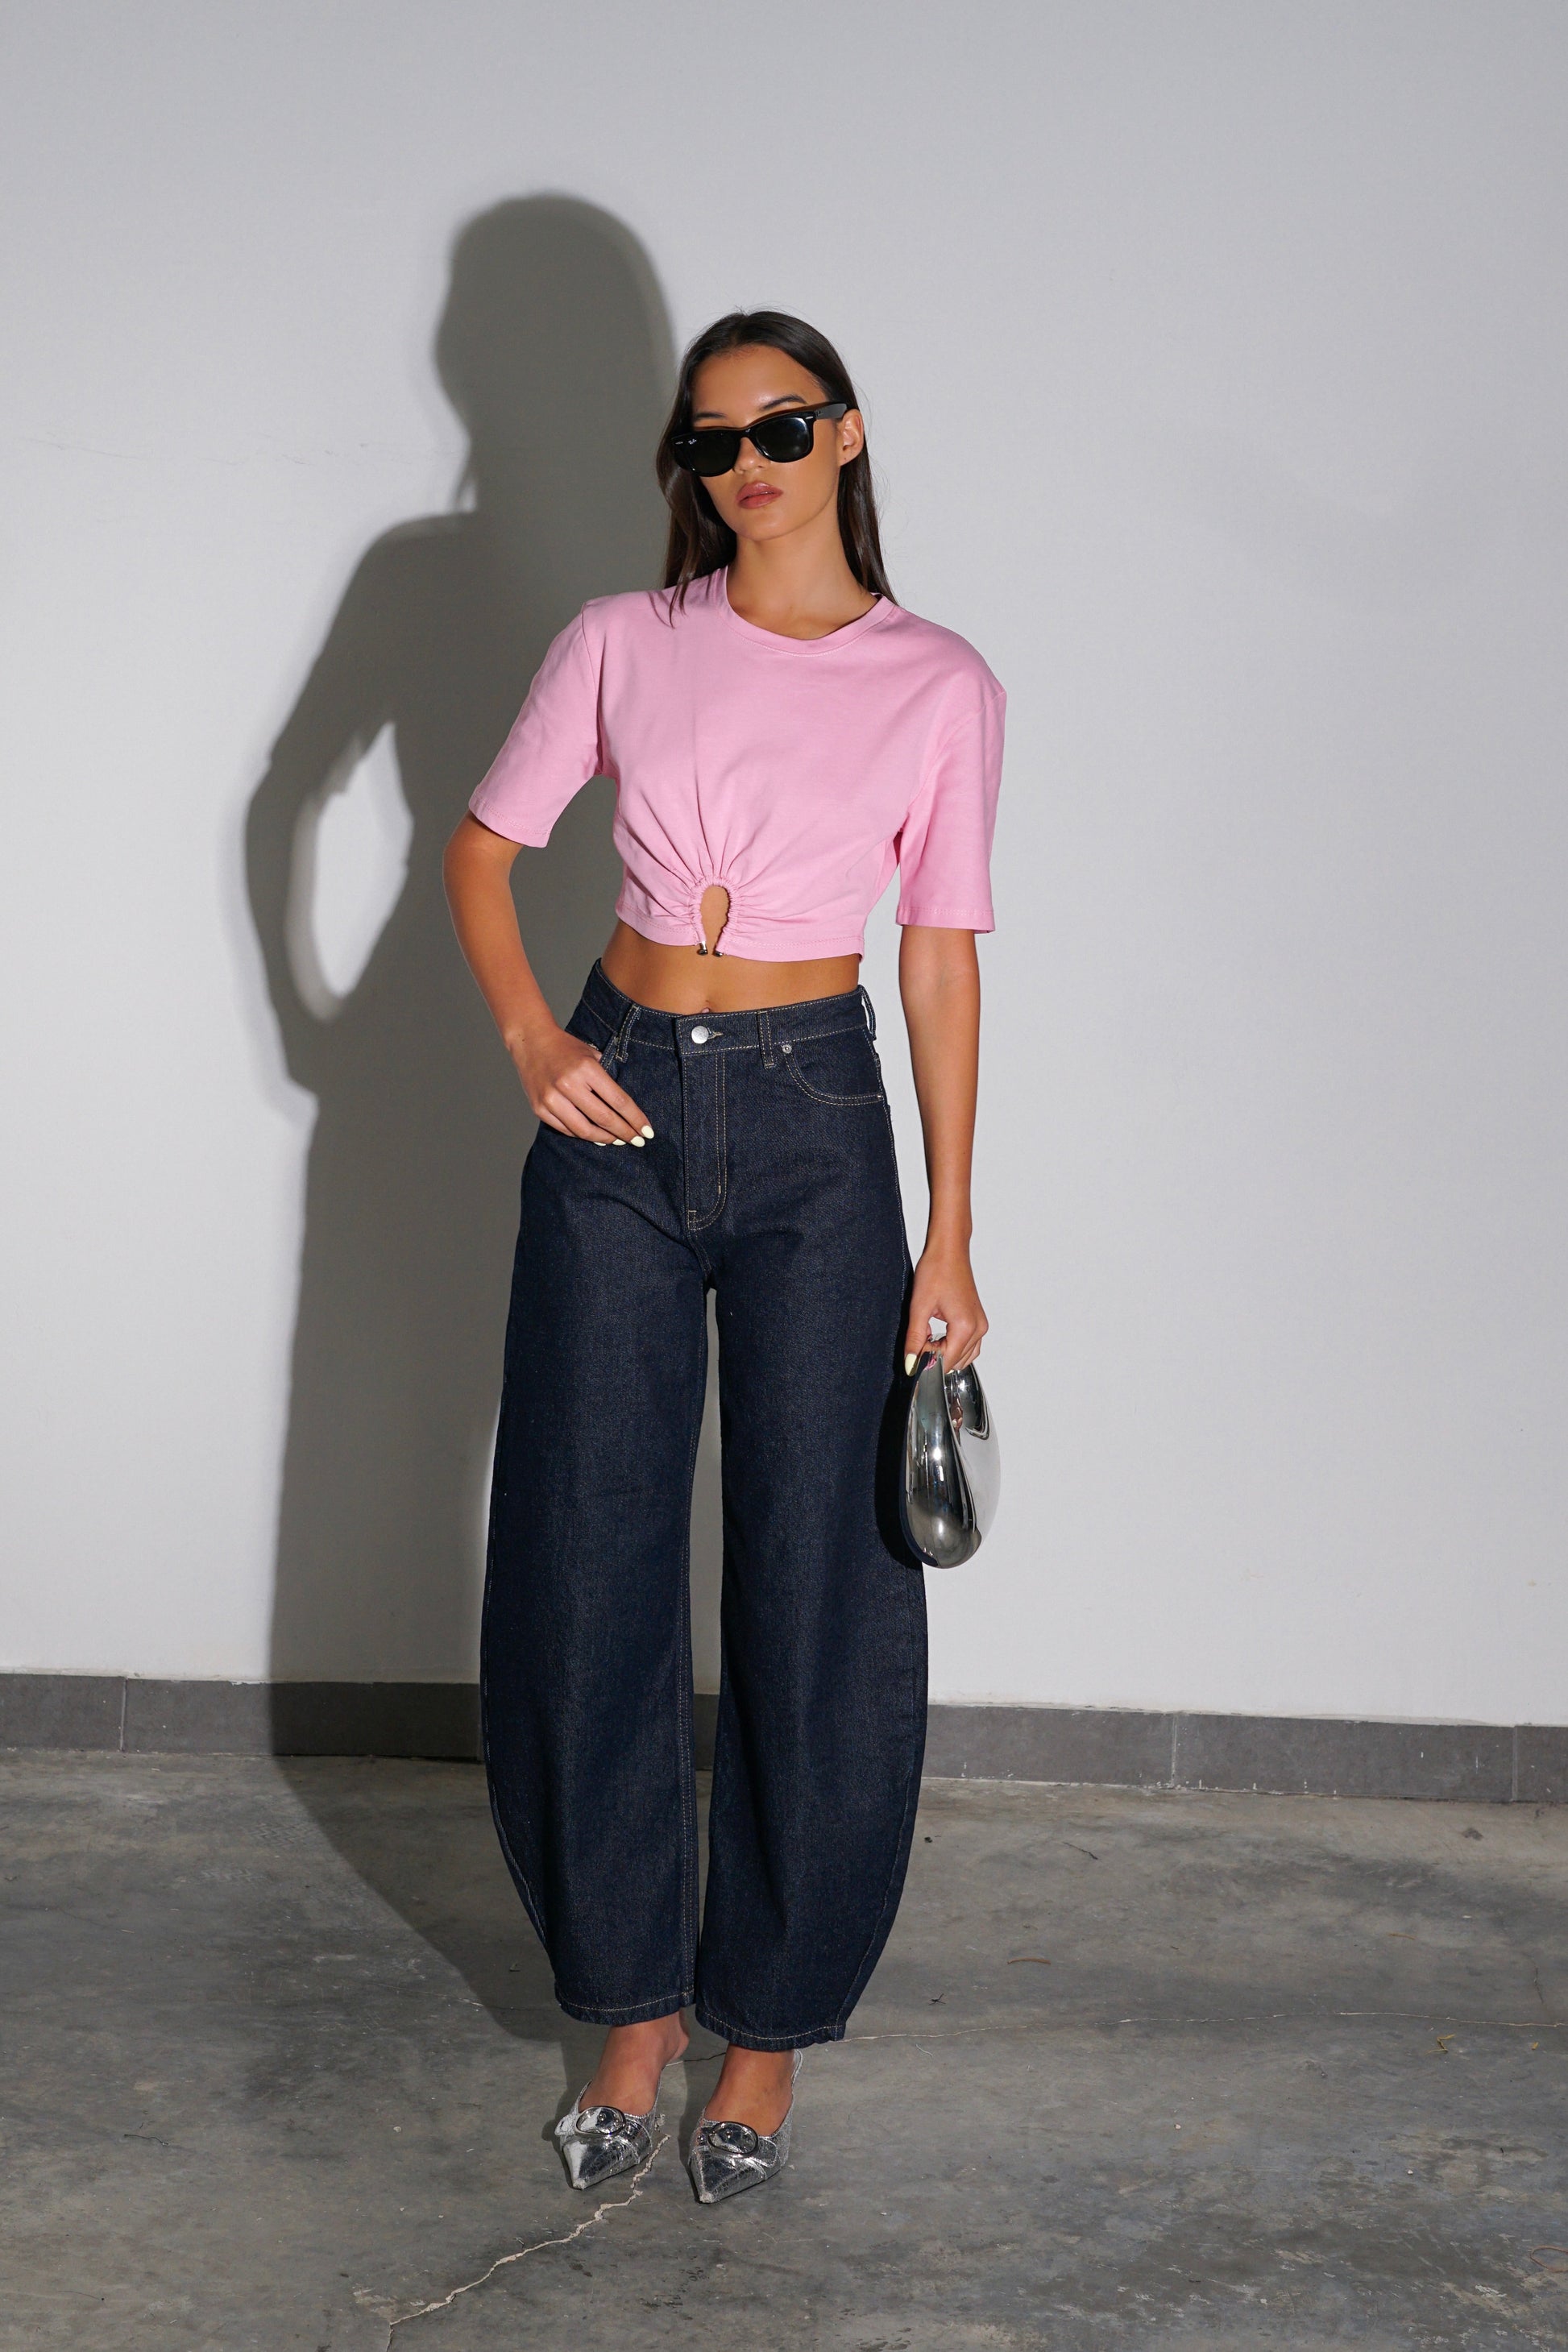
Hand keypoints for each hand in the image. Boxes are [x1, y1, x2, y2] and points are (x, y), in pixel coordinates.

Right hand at [511, 1024, 653, 1145]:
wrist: (530, 1041)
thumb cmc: (565, 1048)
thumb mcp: (592, 1054)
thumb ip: (607, 1078)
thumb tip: (627, 1108)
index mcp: (586, 1069)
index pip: (618, 1101)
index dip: (635, 1119)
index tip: (647, 1131)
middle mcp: (568, 1085)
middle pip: (604, 1118)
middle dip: (625, 1133)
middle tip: (638, 1141)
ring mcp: (552, 1099)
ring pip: (584, 1130)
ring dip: (605, 1138)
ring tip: (617, 1140)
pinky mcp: (539, 1109)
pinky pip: (566, 1130)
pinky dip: (583, 1135)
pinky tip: (595, 1135)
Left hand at [903, 1241, 986, 1373]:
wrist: (949, 1250)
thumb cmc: (937, 1270)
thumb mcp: (919, 1307)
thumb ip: (914, 1339)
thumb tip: (911, 1363)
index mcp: (965, 1327)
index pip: (945, 1362)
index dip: (926, 1362)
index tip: (913, 1353)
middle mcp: (978, 1328)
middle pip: (954, 1361)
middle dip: (934, 1356)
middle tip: (918, 1339)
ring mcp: (980, 1325)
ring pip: (962, 1356)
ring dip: (943, 1352)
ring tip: (927, 1334)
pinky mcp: (978, 1321)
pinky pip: (968, 1346)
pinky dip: (952, 1345)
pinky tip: (937, 1334)